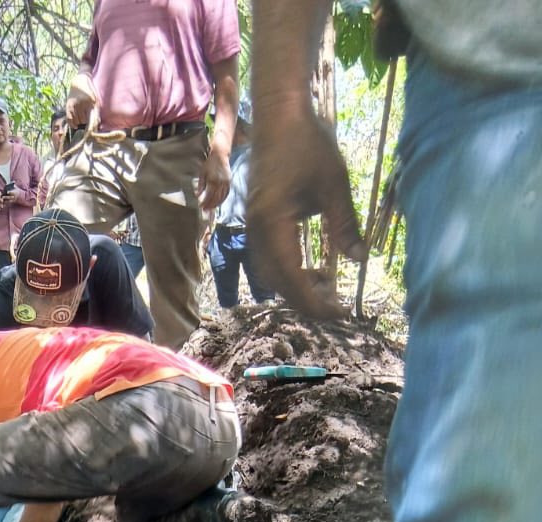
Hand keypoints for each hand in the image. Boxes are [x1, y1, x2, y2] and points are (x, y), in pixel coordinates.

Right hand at [67, 75, 99, 134]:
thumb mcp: (95, 100)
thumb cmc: (89, 92)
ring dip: (79, 122)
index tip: (92, 126)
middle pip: (83, 121)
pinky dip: (72, 124)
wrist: (79, 81)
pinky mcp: (68, 105)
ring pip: (77, 121)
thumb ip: (96, 111)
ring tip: (81, 117)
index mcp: (90, 102)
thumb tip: (97, 124)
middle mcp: (81, 103)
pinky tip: (75, 125)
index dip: (91, 124)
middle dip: (85, 121)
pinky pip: (69, 119)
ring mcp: (74, 105)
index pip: (91, 119)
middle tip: (85, 117)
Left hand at [198, 142, 231, 210]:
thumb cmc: (209, 163)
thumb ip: (201, 185)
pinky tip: (218, 202)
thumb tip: (197, 195)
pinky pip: (226, 193)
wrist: (220, 154)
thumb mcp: (202, 173)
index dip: (205, 203)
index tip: (201, 207)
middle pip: (215, 198)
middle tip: (205, 211)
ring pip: (222, 197)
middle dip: (210, 205)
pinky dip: (222, 199)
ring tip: (211, 208)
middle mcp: (220, 182)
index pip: (209, 196)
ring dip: (216, 204)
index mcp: (213, 180)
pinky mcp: (229, 181)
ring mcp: (226, 182)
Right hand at [249, 103, 364, 319]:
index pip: (292, 277)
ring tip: (328, 291)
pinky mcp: (258, 222)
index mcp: (274, 223)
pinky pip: (270, 259)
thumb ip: (346, 224)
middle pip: (278, 283)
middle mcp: (258, 231)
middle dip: (307, 301)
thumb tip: (361, 259)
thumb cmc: (308, 143)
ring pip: (271, 274)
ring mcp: (254, 228)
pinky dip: (290, 272)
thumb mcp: (335, 184)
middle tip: (337, 309)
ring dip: (297, 288)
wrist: (278, 115)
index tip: (340, 313)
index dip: (315, 301)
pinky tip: (313, 270)